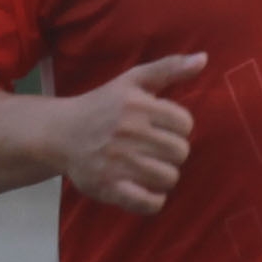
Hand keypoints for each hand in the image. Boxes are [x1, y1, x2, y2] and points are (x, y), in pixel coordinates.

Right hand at [58, 53, 203, 213]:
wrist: (58, 133)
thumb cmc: (102, 106)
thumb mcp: (132, 81)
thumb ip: (169, 68)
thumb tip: (204, 59)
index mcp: (137, 105)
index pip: (185, 124)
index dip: (176, 128)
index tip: (159, 128)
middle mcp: (128, 132)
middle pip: (180, 153)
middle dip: (170, 153)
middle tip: (152, 150)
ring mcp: (117, 162)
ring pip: (169, 178)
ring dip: (162, 176)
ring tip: (147, 168)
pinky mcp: (108, 187)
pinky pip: (149, 203)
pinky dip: (153, 200)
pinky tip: (145, 190)